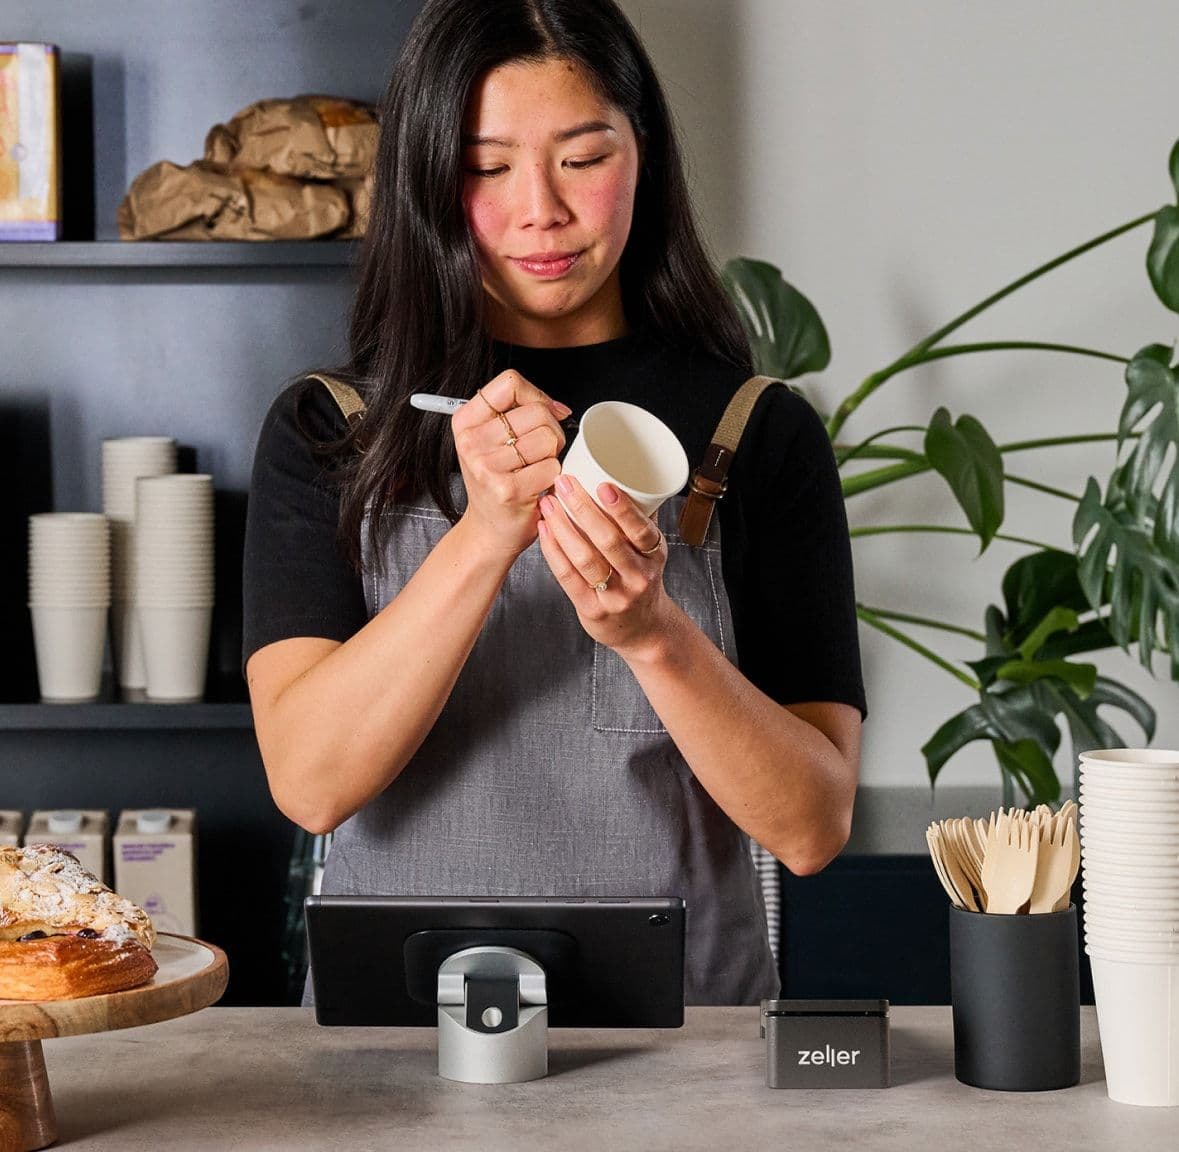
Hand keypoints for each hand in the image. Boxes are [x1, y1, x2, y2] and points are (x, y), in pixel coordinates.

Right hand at [452, 369, 570, 559]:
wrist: (490, 531)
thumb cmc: (498, 482)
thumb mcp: (493, 440)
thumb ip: (519, 413)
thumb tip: (560, 407)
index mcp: (466, 422)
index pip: (510, 383)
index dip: (537, 395)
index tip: (545, 414)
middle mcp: (471, 442)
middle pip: (537, 411)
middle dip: (552, 430)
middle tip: (540, 453)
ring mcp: (487, 466)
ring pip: (549, 438)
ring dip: (554, 455)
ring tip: (536, 470)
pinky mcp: (508, 489)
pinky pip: (552, 466)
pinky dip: (554, 477)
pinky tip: (537, 486)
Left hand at [537, 475, 672, 657]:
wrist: (642, 629)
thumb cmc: (639, 578)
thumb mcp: (650, 551)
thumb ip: (637, 520)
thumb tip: (620, 471)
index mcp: (655, 555)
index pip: (642, 530)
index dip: (622, 509)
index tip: (603, 485)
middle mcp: (639, 577)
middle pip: (608, 540)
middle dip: (582, 508)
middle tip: (563, 483)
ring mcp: (616, 596)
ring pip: (585, 557)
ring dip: (562, 527)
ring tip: (548, 503)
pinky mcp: (592, 609)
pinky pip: (568, 576)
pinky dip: (553, 550)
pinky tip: (544, 530)